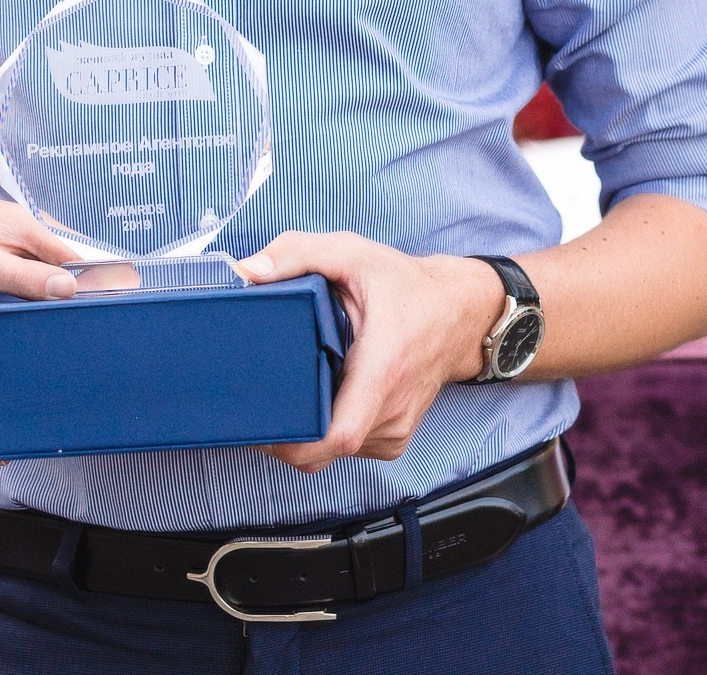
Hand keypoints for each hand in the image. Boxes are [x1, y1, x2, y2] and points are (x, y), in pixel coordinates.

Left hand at [239, 232, 503, 472]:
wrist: (458, 312)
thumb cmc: (406, 286)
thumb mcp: (351, 253)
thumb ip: (297, 254)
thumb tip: (248, 272)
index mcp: (383, 368)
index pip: (338, 434)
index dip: (293, 442)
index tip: (261, 424)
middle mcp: (392, 409)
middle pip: (325, 450)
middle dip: (285, 434)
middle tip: (256, 404)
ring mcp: (395, 429)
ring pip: (334, 453)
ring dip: (307, 430)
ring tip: (291, 392)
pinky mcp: (394, 437)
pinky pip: (349, 447)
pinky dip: (328, 429)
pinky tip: (320, 397)